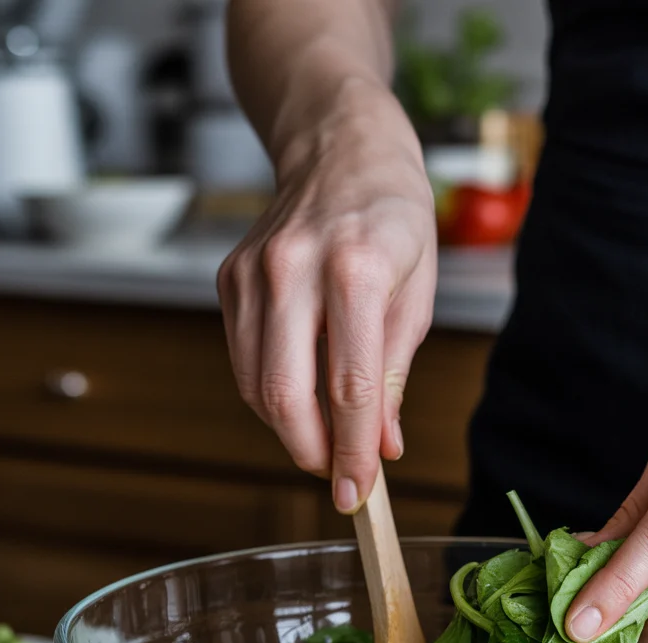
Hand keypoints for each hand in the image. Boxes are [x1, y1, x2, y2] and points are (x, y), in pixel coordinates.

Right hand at [218, 81, 436, 512]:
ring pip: (255, 385)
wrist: (340, 143)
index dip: (352, 452)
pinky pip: (243, 359)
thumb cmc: (393, 214)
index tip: (356, 494)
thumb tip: (383, 446)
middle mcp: (295, 267)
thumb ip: (395, 374)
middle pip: (284, 394)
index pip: (350, 386)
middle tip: (337, 474)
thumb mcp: (418, 293)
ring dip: (289, 428)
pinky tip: (301, 389)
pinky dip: (270, 392)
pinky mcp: (229, 277)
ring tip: (324, 433)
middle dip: (311, 452)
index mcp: (356, 268)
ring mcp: (253, 270)